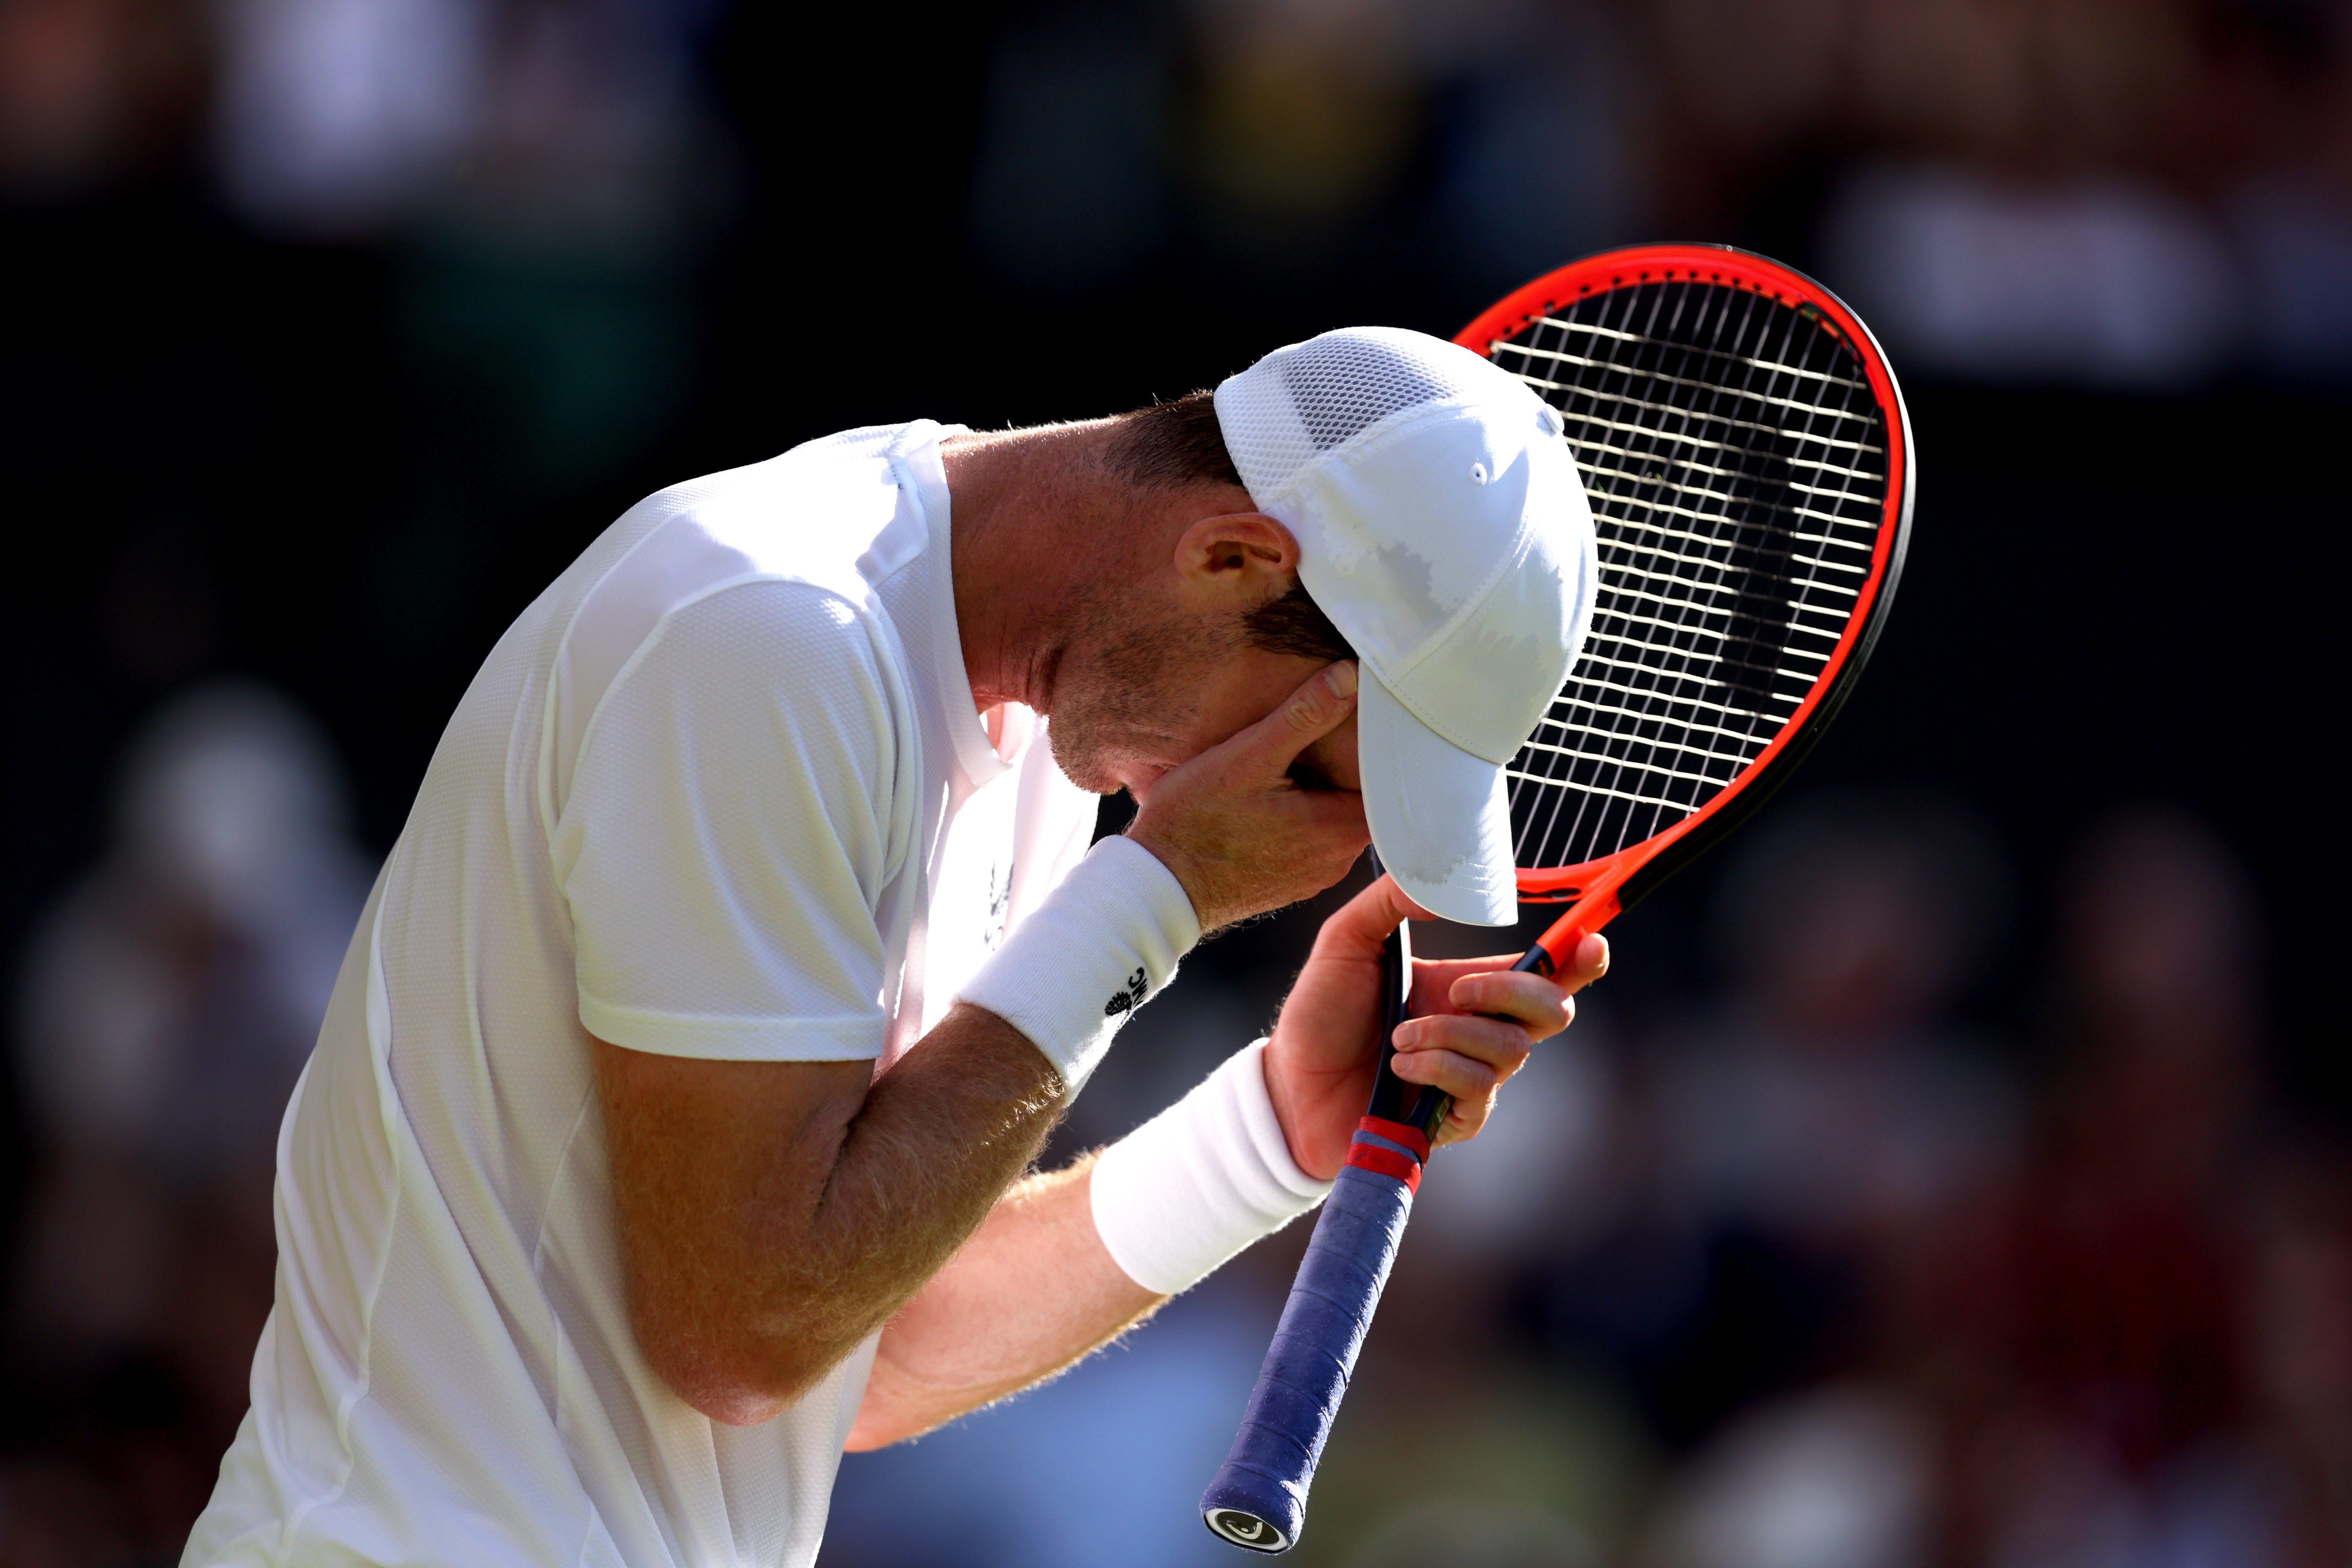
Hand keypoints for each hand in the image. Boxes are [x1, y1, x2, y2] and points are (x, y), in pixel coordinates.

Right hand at [1125, 663, 1369, 933]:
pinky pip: (1311, 837)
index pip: (1387, 779)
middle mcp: (1337, 861)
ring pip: (1333, 816)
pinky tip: (1267, 797)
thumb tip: (1347, 678)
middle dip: (1340, 764)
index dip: (1372, 745)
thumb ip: (1303, 716)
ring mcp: (1314, 874)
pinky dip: (1299, 813)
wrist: (1157, 886)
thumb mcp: (1247, 757)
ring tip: (1284, 762)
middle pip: (1360, 797)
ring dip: (1317, 789)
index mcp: (1339, 830)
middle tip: (1312, 734)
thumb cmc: (1194, 825)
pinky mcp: (1291, 880)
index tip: (1355, 718)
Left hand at [1261, 875, 1608, 1179]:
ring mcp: (1472, 1076)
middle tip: (1457, 990)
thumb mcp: (1345, 940)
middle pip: (1553, 1012)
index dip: (1580, 957)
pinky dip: (1438, 1069)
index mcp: (1467, 984)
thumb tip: (1441, 888)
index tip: (1590, 940)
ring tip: (1398, 1037)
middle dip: (1514, 991)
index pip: (1545, 971)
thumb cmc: (1321, 1012)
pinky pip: (1478, 1090)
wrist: (1289, 1083)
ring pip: (1510, 1051)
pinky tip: (1400, 1065)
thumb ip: (1388, 903)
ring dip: (1450, 1035)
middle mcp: (1480, 1029)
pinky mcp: (1456, 1117)